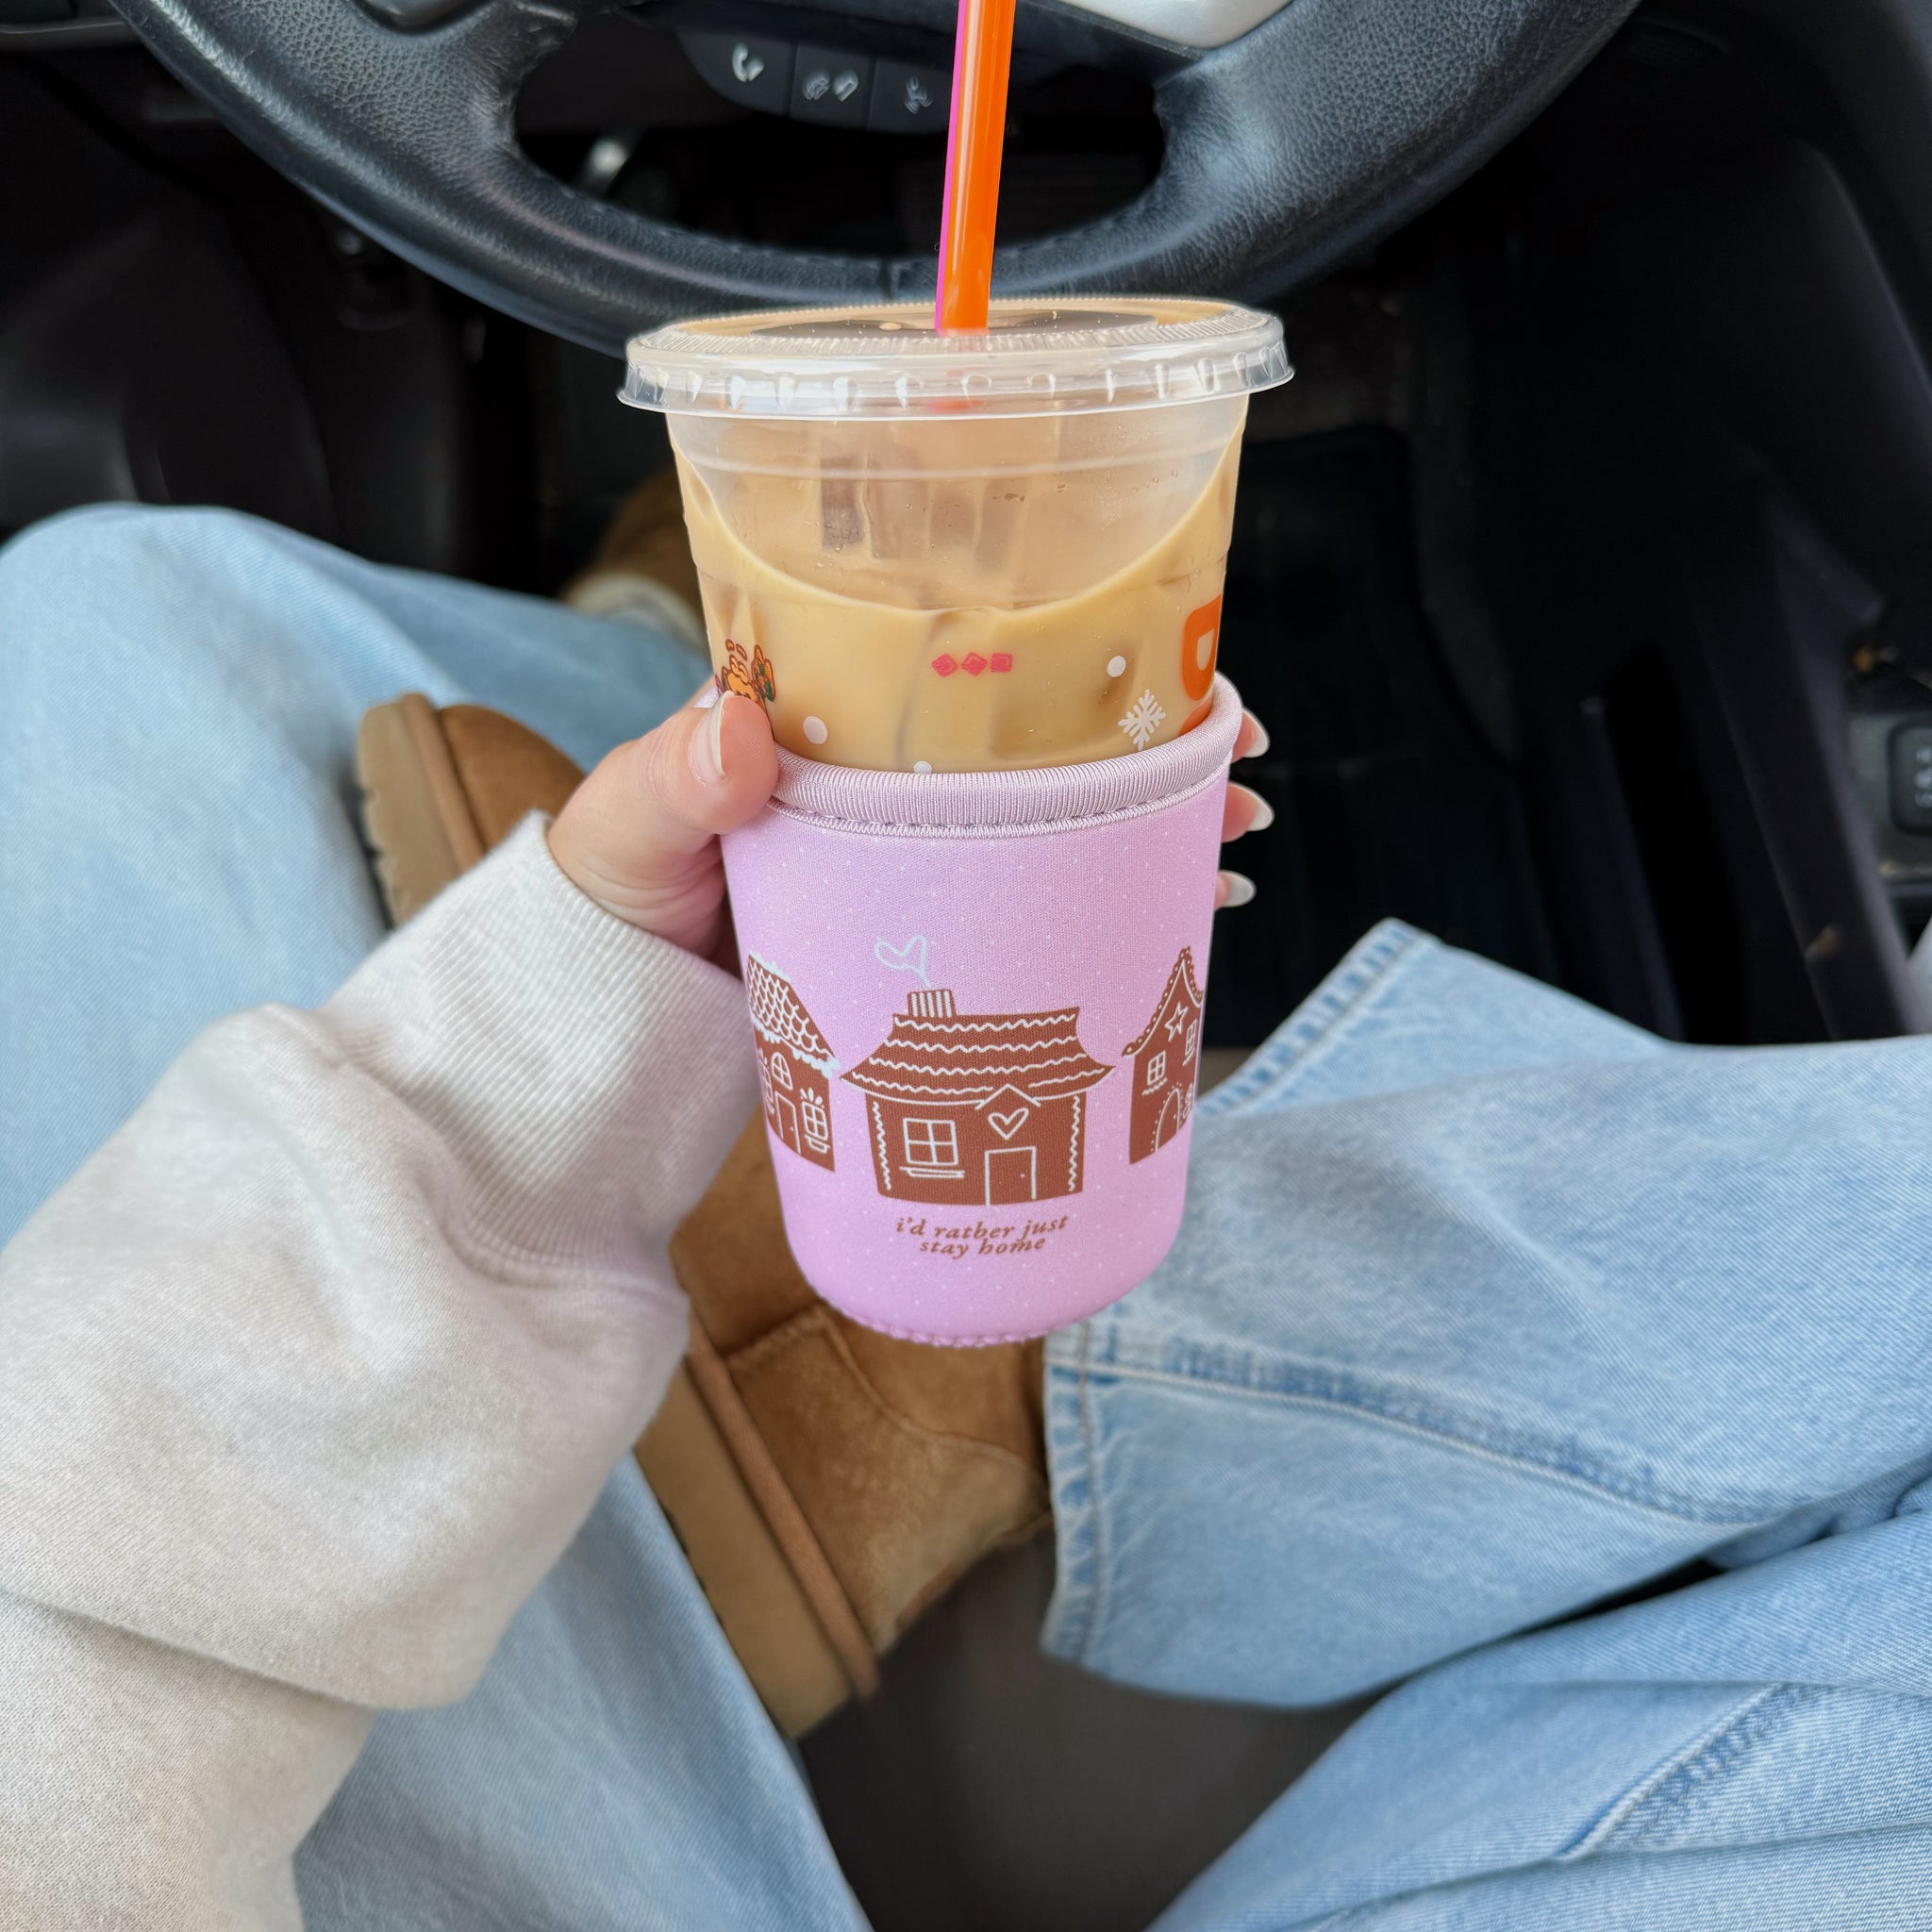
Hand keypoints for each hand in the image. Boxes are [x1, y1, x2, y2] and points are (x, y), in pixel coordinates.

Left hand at [547, 690, 1272, 962]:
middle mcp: (888, 780)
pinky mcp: (922, 942)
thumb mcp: (625, 829)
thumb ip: (668, 780)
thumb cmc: (603, 905)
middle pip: (1042, 746)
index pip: (969, 665)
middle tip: (1236, 764)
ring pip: (1055, 826)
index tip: (1173, 669)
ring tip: (1232, 840)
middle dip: (1150, 747)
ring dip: (1151, 826)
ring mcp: (913, 863)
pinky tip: (1181, 917)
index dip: (1078, 659)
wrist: (595, 1026)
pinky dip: (1105, 913)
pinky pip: (1028, 914)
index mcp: (833, 722)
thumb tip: (735, 724)